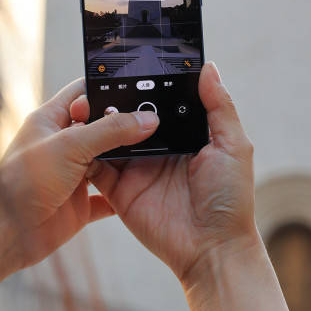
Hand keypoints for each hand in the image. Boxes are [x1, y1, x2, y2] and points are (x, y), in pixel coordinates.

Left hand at [0, 79, 158, 282]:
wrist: (7, 236)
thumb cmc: (23, 182)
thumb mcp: (70, 146)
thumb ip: (110, 130)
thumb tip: (147, 119)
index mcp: (51, 120)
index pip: (82, 93)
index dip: (107, 89)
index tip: (137, 88)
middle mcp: (62, 145)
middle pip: (100, 126)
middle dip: (124, 124)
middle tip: (155, 118)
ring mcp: (72, 174)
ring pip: (107, 160)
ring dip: (127, 158)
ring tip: (158, 147)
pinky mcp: (79, 203)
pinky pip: (107, 197)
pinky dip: (122, 194)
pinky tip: (142, 187)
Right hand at [84, 62, 258, 285]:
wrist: (212, 249)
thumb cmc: (230, 198)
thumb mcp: (233, 146)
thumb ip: (219, 106)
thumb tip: (208, 67)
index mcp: (185, 133)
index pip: (162, 100)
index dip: (149, 83)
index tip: (133, 61)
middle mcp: (158, 147)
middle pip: (131, 114)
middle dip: (116, 99)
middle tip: (100, 79)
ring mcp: (136, 167)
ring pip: (109, 135)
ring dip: (98, 121)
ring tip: (86, 102)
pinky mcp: (119, 189)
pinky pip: (96, 166)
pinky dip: (85, 152)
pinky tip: (76, 135)